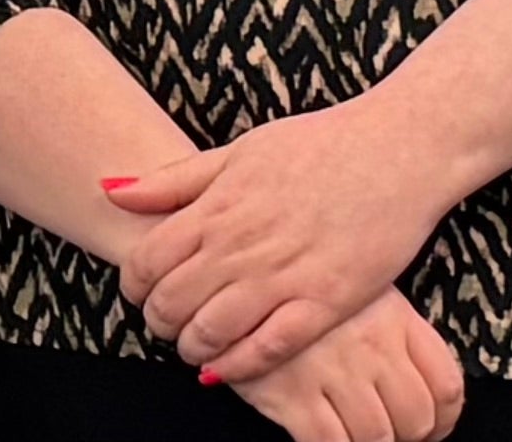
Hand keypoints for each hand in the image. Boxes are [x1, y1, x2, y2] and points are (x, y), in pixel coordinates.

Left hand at [110, 99, 457, 373]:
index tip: (140, 293)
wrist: (399, 149)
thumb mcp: (240, 150)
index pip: (146, 260)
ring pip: (211, 331)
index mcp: (218, 205)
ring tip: (194, 346)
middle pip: (171, 302)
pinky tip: (228, 366)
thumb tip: (112, 192)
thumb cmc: (320, 145)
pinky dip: (238, 365)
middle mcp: (242, 243)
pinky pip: (267, 349)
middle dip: (157, 322)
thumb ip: (176, 180)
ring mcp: (283, 274)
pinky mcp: (326, 301)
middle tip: (165, 324)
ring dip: (192, 348)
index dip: (132, 286)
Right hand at [224, 288, 464, 441]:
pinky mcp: (291, 394)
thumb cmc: (299, 280)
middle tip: (391, 434)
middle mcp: (371, 346)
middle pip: (416, 418)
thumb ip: (393, 329)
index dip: (444, 420)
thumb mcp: (356, 286)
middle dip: (408, 437)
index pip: (446, 385)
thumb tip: (421, 382)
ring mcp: (332, 370)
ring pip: (376, 437)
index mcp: (395, 318)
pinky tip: (324, 436)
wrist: (231, 271)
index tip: (432, 428)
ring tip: (354, 434)